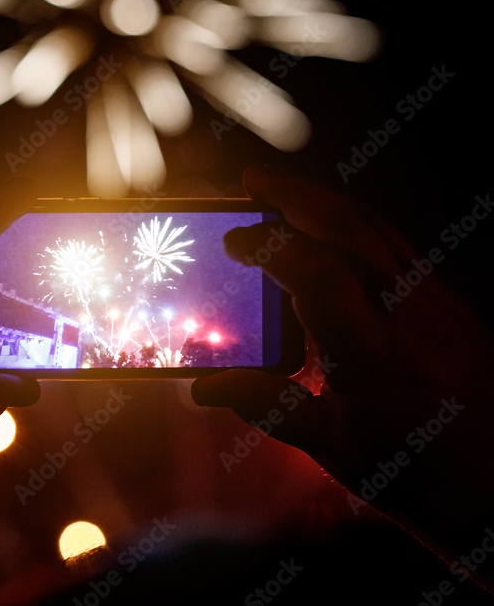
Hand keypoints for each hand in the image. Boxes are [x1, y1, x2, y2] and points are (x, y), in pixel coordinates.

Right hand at [192, 165, 493, 587]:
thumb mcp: (333, 447)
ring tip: (284, 192)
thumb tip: (204, 389)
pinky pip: (396, 245)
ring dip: (326, 201)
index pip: (315, 272)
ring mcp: (433, 304)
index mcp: (370, 354)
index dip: (269, 247)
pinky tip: (331, 231)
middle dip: (296, 195)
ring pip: (377, 228)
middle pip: (350, 228)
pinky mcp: (448, 305)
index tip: (233, 243)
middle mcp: (406, 315)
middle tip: (253, 181)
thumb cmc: (418, 471)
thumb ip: (267, 408)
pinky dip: (355, 224)